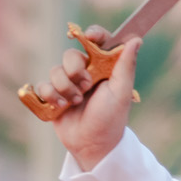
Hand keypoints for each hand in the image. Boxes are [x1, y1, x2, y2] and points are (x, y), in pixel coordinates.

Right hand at [35, 26, 141, 171]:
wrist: (93, 146)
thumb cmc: (111, 120)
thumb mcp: (121, 92)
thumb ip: (126, 65)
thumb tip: (136, 39)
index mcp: (103, 68)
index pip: (98, 41)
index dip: (93, 34)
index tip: (90, 36)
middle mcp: (86, 73)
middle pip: (71, 54)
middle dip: (75, 69)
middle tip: (85, 86)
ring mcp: (69, 84)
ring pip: (55, 70)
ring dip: (64, 87)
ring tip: (75, 102)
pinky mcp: (54, 96)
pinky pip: (43, 85)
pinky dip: (50, 95)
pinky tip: (61, 106)